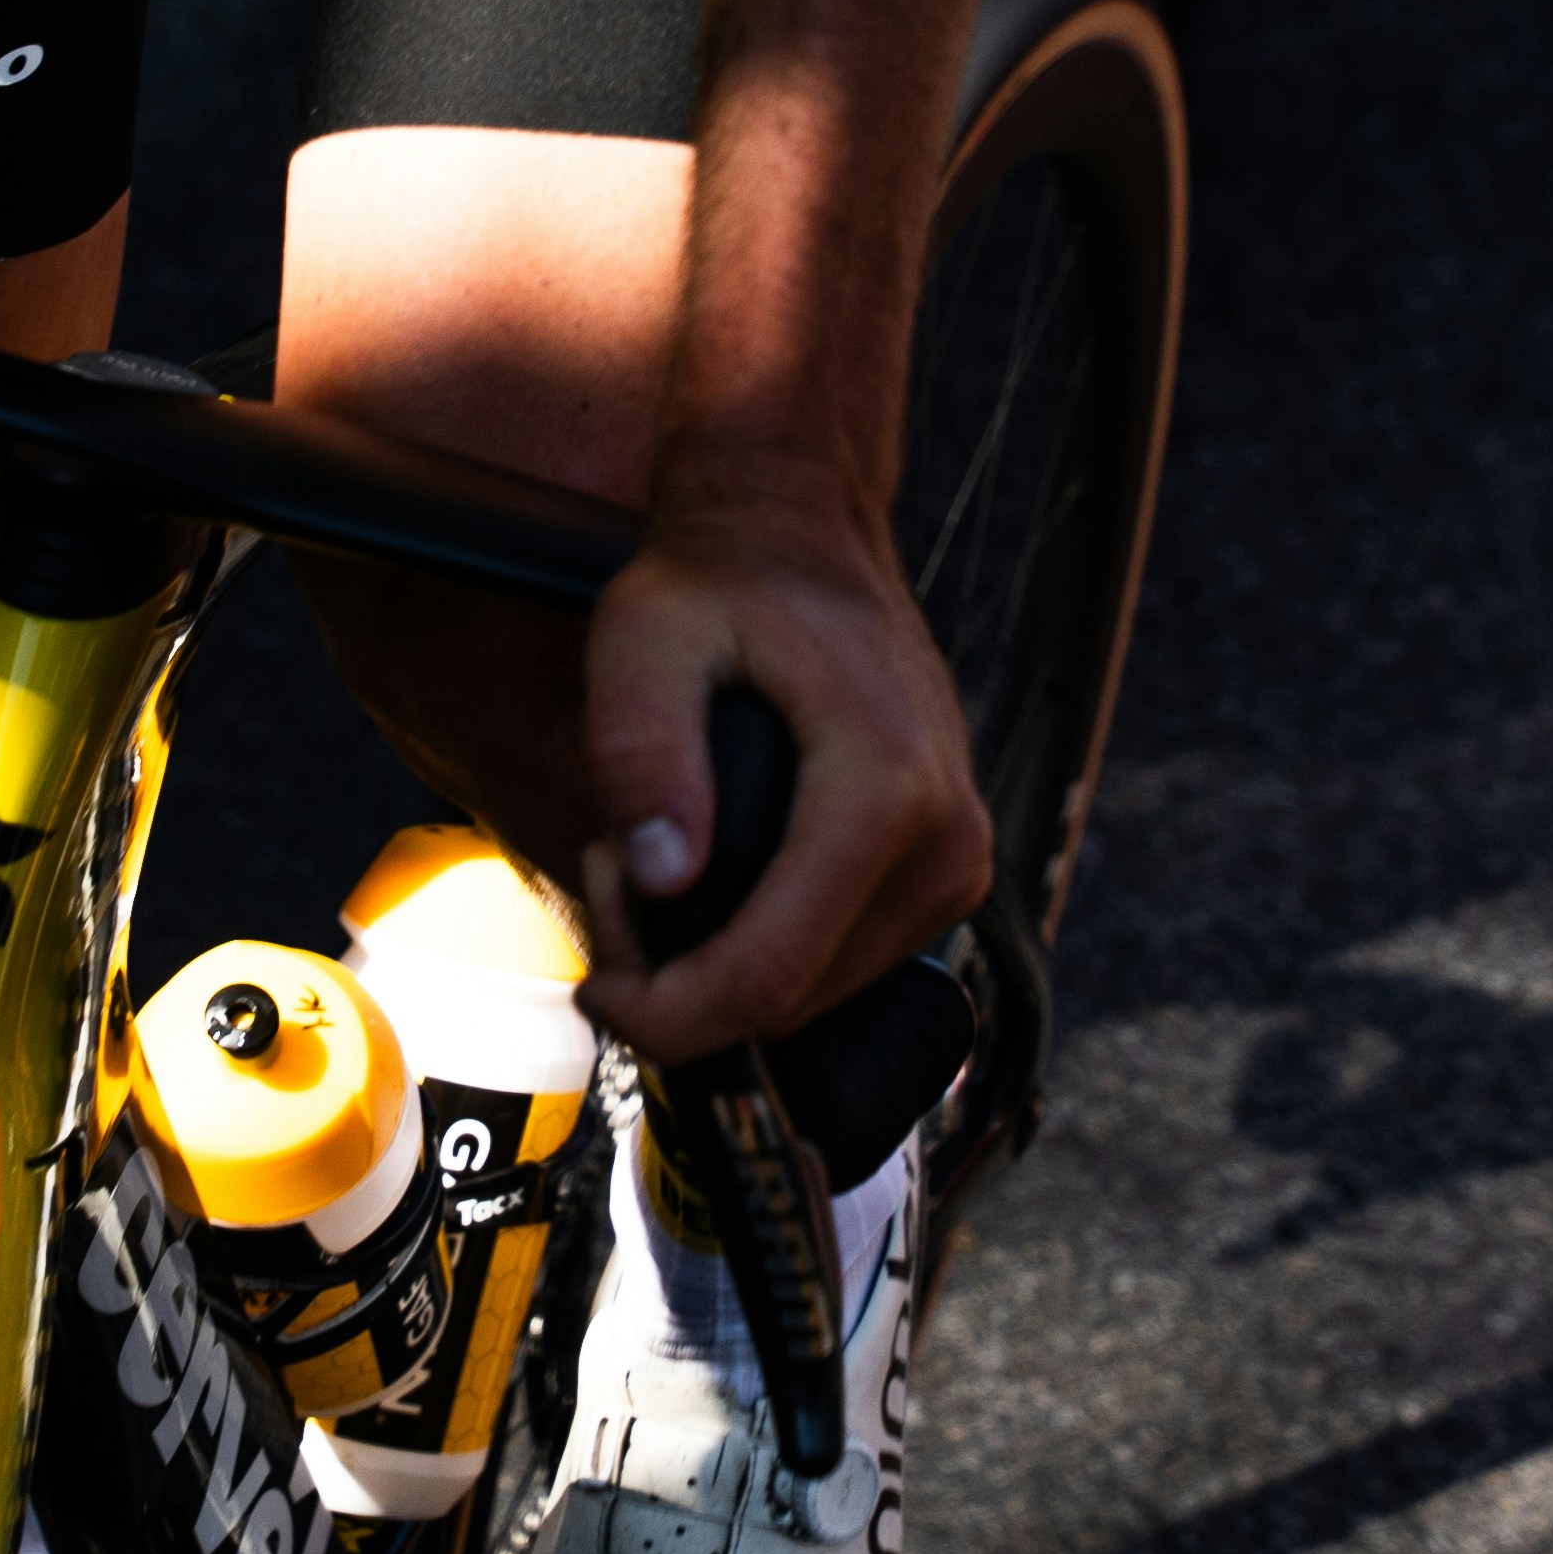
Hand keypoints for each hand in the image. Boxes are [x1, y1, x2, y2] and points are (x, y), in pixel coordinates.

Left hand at [575, 449, 990, 1060]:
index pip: (769, 977)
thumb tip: (662, 879)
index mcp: (885, 791)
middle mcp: (946, 843)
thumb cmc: (720, 583)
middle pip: (788, 1003)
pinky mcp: (949, 876)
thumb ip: (642, 748)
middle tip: (618, 873)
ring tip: (666, 853)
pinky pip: (841, 963)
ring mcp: (958, 866)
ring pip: (813, 996)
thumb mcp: (646, 635)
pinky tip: (721, 865)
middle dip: (682, 978)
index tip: (595, 988)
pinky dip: (768, 944)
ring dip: (721, 962)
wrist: (806, 538)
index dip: (667, 1015)